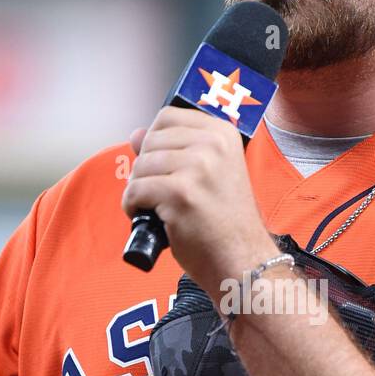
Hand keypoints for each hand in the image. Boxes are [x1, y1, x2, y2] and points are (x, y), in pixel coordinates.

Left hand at [122, 106, 276, 297]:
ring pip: (140, 166)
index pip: (167, 117)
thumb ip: (175, 149)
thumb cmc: (225, 223)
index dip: (155, 142)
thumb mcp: (209, 175)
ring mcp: (198, 168)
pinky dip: (133, 207)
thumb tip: (136, 134)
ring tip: (156, 207)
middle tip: (158, 192)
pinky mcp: (181, 193)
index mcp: (222, 133)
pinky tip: (151, 218)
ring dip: (138, 189)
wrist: (241, 259)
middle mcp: (213, 145)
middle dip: (145, 168)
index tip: (163, 166)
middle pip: (150, 141)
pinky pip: (135, 191)